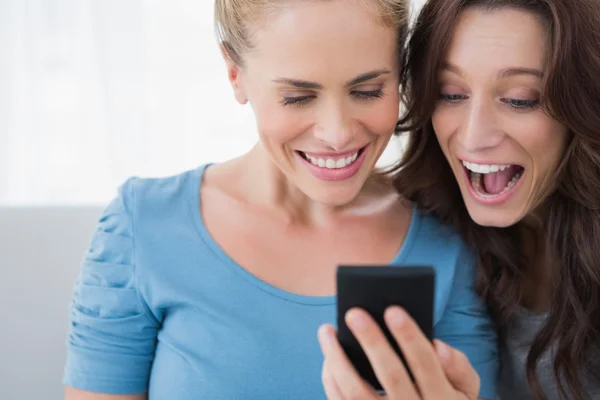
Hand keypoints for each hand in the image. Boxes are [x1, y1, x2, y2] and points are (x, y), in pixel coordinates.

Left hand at [317, 306, 480, 398]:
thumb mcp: (467, 393)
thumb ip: (460, 369)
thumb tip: (439, 346)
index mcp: (442, 399)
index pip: (426, 365)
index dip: (410, 337)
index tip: (393, 310)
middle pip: (391, 376)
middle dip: (372, 342)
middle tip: (354, 312)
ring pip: (356, 393)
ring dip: (338, 359)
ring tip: (326, 330)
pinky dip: (331, 379)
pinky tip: (327, 356)